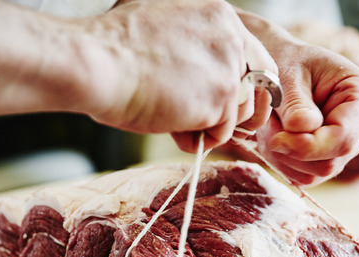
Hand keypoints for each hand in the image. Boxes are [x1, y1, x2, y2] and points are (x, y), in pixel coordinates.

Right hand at [0, 0, 275, 151]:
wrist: (97, 63)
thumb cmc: (114, 48)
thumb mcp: (161, 24)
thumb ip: (188, 40)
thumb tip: (191, 63)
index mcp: (219, 17)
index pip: (254, 55)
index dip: (241, 83)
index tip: (223, 100)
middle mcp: (231, 38)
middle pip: (260, 84)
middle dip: (240, 108)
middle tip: (211, 121)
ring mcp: (229, 68)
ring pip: (242, 112)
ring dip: (214, 125)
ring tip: (176, 122)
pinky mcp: (220, 98)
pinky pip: (222, 131)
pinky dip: (200, 139)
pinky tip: (173, 129)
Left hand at [237, 11, 358, 186]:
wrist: (281, 66)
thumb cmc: (288, 62)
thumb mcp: (288, 74)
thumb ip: (296, 103)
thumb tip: (304, 129)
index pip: (344, 137)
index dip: (310, 146)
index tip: (277, 139)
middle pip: (331, 160)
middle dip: (292, 150)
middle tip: (267, 125)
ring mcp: (345, 146)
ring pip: (316, 173)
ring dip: (283, 155)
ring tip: (270, 124)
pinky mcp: (326, 160)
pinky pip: (304, 176)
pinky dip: (281, 161)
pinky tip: (273, 136)